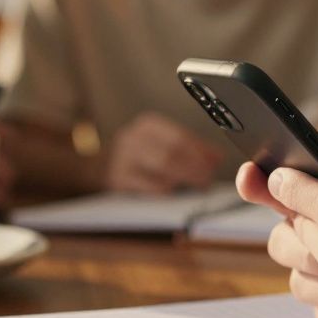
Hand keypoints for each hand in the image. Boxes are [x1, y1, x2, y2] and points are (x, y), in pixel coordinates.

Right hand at [101, 113, 222, 193]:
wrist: (99, 165)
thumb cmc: (139, 154)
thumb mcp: (161, 143)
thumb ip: (190, 148)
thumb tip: (218, 157)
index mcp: (148, 125)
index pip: (179, 136)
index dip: (200, 151)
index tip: (216, 162)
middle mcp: (133, 138)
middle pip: (171, 152)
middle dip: (195, 166)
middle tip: (209, 178)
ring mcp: (122, 158)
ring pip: (162, 167)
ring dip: (185, 177)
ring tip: (200, 184)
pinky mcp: (117, 179)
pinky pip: (147, 185)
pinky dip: (166, 189)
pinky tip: (177, 191)